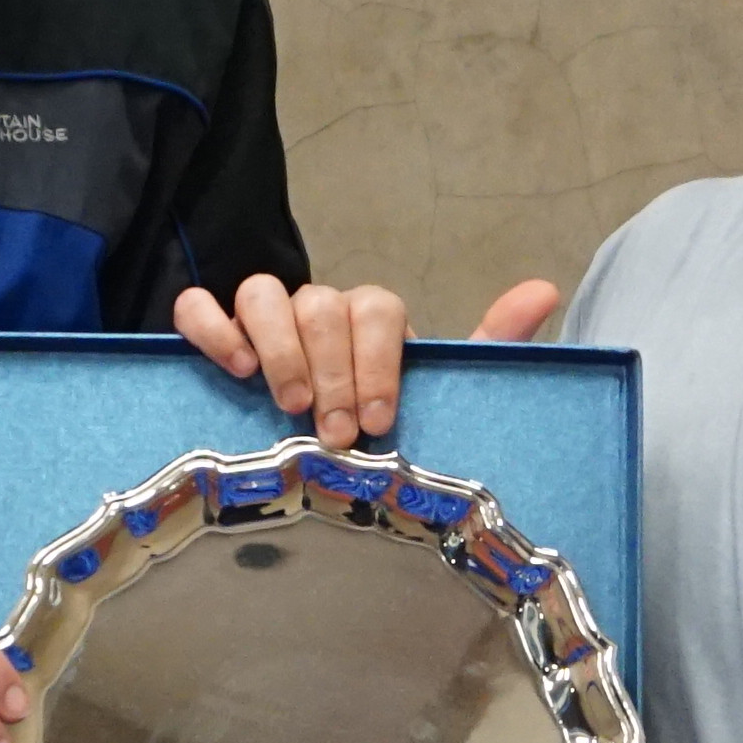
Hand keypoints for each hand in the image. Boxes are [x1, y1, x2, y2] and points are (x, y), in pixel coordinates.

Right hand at [172, 273, 562, 448]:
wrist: (333, 452)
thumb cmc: (386, 423)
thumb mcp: (444, 390)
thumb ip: (490, 343)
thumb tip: (544, 289)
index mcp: (374, 320)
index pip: (376, 308)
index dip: (377, 360)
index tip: (378, 420)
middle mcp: (320, 309)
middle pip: (319, 303)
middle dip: (330, 370)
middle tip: (332, 430)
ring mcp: (267, 319)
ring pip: (261, 293)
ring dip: (277, 348)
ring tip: (285, 403)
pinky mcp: (218, 335)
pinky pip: (199, 306)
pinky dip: (210, 326)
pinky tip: (230, 367)